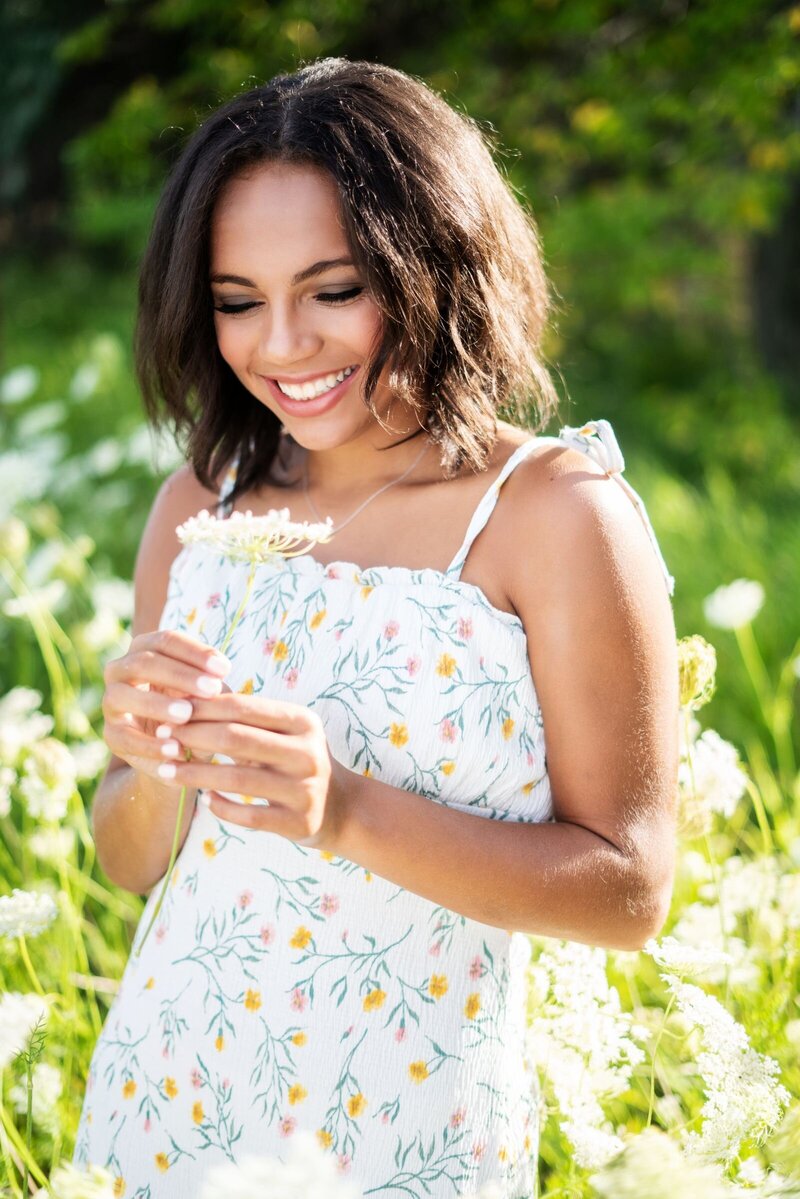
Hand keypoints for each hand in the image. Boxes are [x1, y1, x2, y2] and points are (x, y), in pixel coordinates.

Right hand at [102, 630, 232, 781]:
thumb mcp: (206, 695)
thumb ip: (212, 687)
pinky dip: (150, 745)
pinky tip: (175, 750)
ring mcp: (111, 701)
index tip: (225, 669)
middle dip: (179, 675)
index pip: (166, 640)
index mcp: (144, 650)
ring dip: (156, 704)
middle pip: (143, 662)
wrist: (176, 749)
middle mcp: (120, 670)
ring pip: (123, 695)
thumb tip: (217, 686)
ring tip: (187, 715)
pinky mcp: (111, 735)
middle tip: (211, 689)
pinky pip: (125, 737)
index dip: (195, 652)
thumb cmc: (195, 708)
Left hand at [150, 692, 352, 851]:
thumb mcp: (283, 731)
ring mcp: (305, 789)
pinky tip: (204, 800)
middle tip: (161, 738)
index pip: (244, 707)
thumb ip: (245, 716)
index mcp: (302, 721)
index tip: (170, 710)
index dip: (203, 708)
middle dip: (193, 736)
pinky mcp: (298, 822)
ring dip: (195, 773)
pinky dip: (222, 807)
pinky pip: (249, 815)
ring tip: (167, 770)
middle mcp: (306, 752)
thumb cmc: (296, 760)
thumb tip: (189, 695)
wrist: (341, 807)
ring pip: (238, 779)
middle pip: (238, 739)